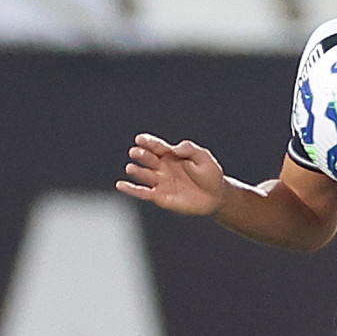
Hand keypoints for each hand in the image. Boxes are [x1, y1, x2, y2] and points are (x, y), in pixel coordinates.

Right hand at [115, 134, 229, 216]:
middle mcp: (162, 167)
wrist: (216, 195)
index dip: (147, 142)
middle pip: (147, 158)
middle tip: (136, 153)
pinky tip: (120, 185)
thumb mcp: (203, 157)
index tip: (140, 139)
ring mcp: (160, 182)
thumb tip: (174, 148)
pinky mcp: (160, 197)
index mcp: (170, 154)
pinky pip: (143, 193)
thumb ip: (189, 150)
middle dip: (141, 155)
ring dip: (136, 171)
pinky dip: (131, 189)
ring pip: (144, 174)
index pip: (156, 146)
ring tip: (131, 168)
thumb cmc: (210, 174)